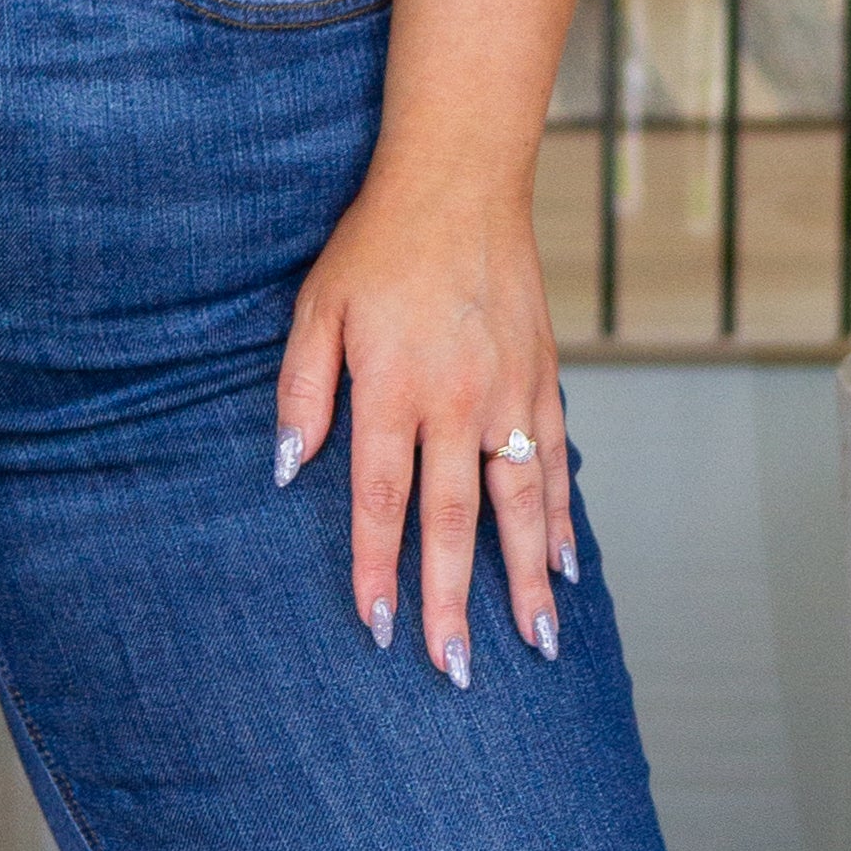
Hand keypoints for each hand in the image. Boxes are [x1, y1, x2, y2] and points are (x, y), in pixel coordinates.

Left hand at [274, 172, 573, 685]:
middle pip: (455, 521)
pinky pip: (555, 463)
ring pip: (521, 503)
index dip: (379, 568)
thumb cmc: (376, 245)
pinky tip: (568, 565)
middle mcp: (456, 400)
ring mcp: (508, 393)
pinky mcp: (542, 378)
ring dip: (529, 578)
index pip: (381, 500)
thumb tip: (282, 470)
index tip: (380, 627)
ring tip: (538, 641)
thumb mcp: (316, 308)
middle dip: (455, 601)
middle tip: (458, 670)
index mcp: (392, 389)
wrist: (460, 179)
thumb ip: (301, 392)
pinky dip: (564, 518)